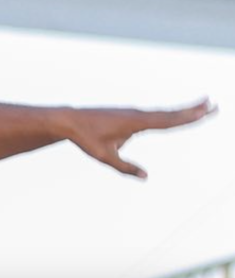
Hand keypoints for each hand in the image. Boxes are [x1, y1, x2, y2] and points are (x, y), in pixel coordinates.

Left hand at [65, 99, 214, 177]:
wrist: (68, 120)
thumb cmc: (85, 138)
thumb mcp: (104, 156)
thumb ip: (125, 167)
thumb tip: (146, 176)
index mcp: (134, 122)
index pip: (167, 121)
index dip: (187, 117)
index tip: (204, 112)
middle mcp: (136, 115)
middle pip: (170, 113)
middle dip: (192, 110)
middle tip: (214, 105)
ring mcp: (132, 113)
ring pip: (163, 112)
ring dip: (183, 110)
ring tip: (202, 106)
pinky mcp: (127, 115)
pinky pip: (153, 114)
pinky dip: (168, 114)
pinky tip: (175, 115)